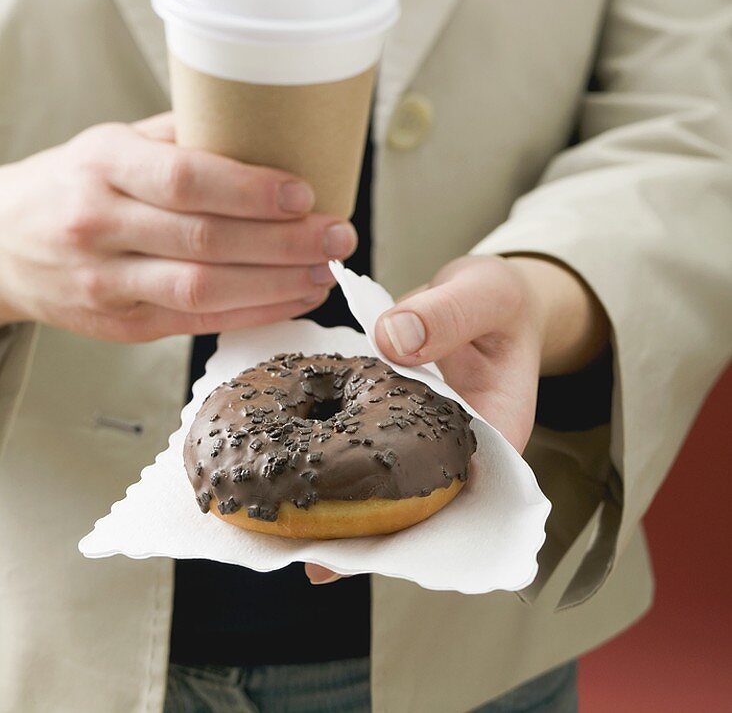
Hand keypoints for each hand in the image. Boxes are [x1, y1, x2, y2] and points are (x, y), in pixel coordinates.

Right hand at [0, 113, 356, 340]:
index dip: (251, 190)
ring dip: (276, 283)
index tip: (305, 192)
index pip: (184, 180)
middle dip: (284, 241)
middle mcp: (99, 225)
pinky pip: (194, 323)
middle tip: (338, 234)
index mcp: (104, 165)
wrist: (0, 240)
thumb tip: (272, 130)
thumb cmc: (72, 182)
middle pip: (205, 240)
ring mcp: (106, 282)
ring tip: (325, 270)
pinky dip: (251, 312)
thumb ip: (185, 138)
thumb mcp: (114, 141)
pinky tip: (291, 297)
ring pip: (202, 290)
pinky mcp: (119, 325)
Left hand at [305, 253, 607, 584]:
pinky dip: (327, 461)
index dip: (413, 529)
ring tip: (288, 533)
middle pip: (415, 508)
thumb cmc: (499, 300)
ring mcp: (418, 441)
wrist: (484, 293)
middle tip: (311, 559)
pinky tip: (286, 477)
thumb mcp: (485, 295)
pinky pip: (359, 450)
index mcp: (495, 433)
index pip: (460, 497)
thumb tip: (394, 339)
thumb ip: (447, 315)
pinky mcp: (388, 425)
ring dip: (341, 509)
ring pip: (383, 489)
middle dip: (365, 533)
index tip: (367, 550)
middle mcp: (455, 451)